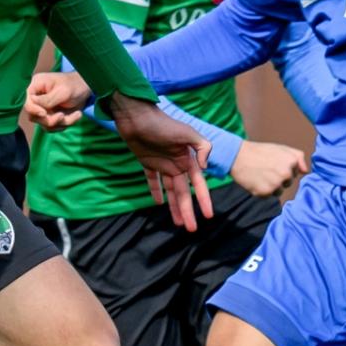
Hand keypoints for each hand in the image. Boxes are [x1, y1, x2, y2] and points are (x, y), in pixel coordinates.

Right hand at [22, 70, 94, 130]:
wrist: (87, 88)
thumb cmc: (75, 85)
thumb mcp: (62, 91)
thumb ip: (48, 100)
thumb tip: (36, 108)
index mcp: (36, 86)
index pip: (26, 102)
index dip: (33, 110)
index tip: (44, 113)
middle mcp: (37, 98)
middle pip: (34, 116)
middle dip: (50, 119)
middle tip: (62, 116)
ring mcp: (44, 108)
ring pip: (44, 124)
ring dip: (61, 123)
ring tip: (76, 114)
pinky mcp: (51, 115)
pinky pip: (53, 127)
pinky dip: (65, 124)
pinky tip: (76, 115)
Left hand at [106, 94, 212, 230]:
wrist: (137, 117)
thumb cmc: (163, 124)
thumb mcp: (188, 133)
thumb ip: (203, 147)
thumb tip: (204, 168)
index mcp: (188, 159)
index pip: (198, 185)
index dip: (203, 200)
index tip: (208, 216)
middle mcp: (177, 164)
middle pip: (183, 193)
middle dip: (188, 211)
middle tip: (190, 229)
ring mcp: (162, 164)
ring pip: (170, 190)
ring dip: (173, 206)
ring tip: (178, 223)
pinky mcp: (147, 162)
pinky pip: (152, 181)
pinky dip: (155, 191)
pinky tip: (158, 204)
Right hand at [228, 139, 308, 197]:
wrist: (238, 156)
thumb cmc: (260, 152)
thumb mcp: (281, 148)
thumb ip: (298, 157)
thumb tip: (306, 171)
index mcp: (292, 161)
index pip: (295, 173)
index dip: (284, 168)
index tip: (273, 163)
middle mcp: (286, 173)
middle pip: (288, 183)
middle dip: (278, 178)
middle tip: (266, 169)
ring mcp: (276, 183)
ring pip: (279, 191)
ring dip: (271, 186)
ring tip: (261, 174)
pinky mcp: (266, 192)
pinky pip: (269, 196)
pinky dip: (262, 190)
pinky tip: (256, 181)